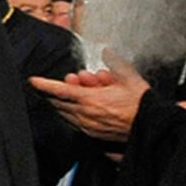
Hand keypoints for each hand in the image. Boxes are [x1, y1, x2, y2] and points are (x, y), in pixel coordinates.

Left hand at [30, 50, 148, 142]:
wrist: (152, 128)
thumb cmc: (142, 106)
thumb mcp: (130, 78)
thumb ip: (115, 63)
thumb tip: (107, 51)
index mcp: (90, 100)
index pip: (60, 90)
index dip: (44, 85)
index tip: (33, 80)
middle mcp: (85, 115)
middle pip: (59, 102)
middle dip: (59, 89)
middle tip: (71, 79)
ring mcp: (87, 126)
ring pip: (65, 112)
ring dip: (66, 100)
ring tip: (81, 89)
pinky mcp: (92, 135)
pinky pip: (74, 121)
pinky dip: (73, 111)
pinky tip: (83, 104)